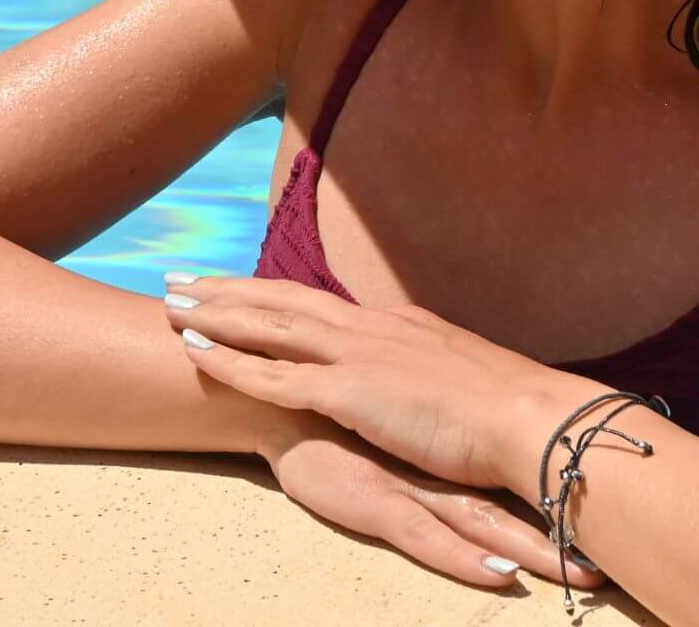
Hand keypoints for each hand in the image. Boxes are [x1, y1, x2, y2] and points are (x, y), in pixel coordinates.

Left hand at [161, 274, 575, 507]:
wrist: (528, 419)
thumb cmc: (505, 408)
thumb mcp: (456, 371)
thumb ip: (422, 366)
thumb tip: (409, 369)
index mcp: (393, 324)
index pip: (316, 303)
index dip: (268, 294)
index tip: (232, 286)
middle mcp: (367, 329)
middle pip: (280, 300)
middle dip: (226, 290)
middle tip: (178, 280)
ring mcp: (355, 358)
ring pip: (267, 328)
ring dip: (214, 315)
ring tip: (170, 304)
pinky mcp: (348, 394)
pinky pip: (273, 377)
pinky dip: (229, 363)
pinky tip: (194, 353)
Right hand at [256, 412, 608, 591]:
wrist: (260, 394)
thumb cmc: (317, 408)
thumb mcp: (375, 411)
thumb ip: (412, 418)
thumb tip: (450, 424)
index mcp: (437, 435)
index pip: (509, 463)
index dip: (558, 485)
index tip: (614, 506)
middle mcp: (433, 460)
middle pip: (512, 496)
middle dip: (565, 527)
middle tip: (617, 560)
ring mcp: (408, 484)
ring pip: (483, 522)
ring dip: (534, 550)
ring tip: (586, 577)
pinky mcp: (377, 503)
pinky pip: (430, 539)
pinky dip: (466, 560)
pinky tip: (498, 579)